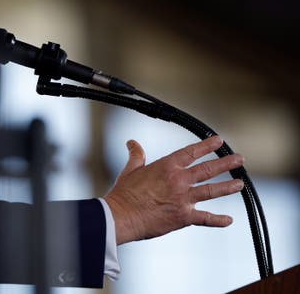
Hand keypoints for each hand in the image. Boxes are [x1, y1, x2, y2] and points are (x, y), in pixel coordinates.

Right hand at [104, 136, 244, 244]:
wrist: (121, 215)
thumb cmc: (124, 193)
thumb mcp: (130, 170)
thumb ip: (136, 155)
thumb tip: (132, 143)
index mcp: (166, 166)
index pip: (190, 152)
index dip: (206, 145)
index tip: (218, 140)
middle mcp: (178, 180)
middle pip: (207, 169)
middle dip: (225, 163)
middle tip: (239, 159)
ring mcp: (183, 199)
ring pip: (211, 190)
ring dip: (227, 187)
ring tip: (240, 183)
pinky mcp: (183, 217)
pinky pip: (205, 218)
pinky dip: (218, 220)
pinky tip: (229, 220)